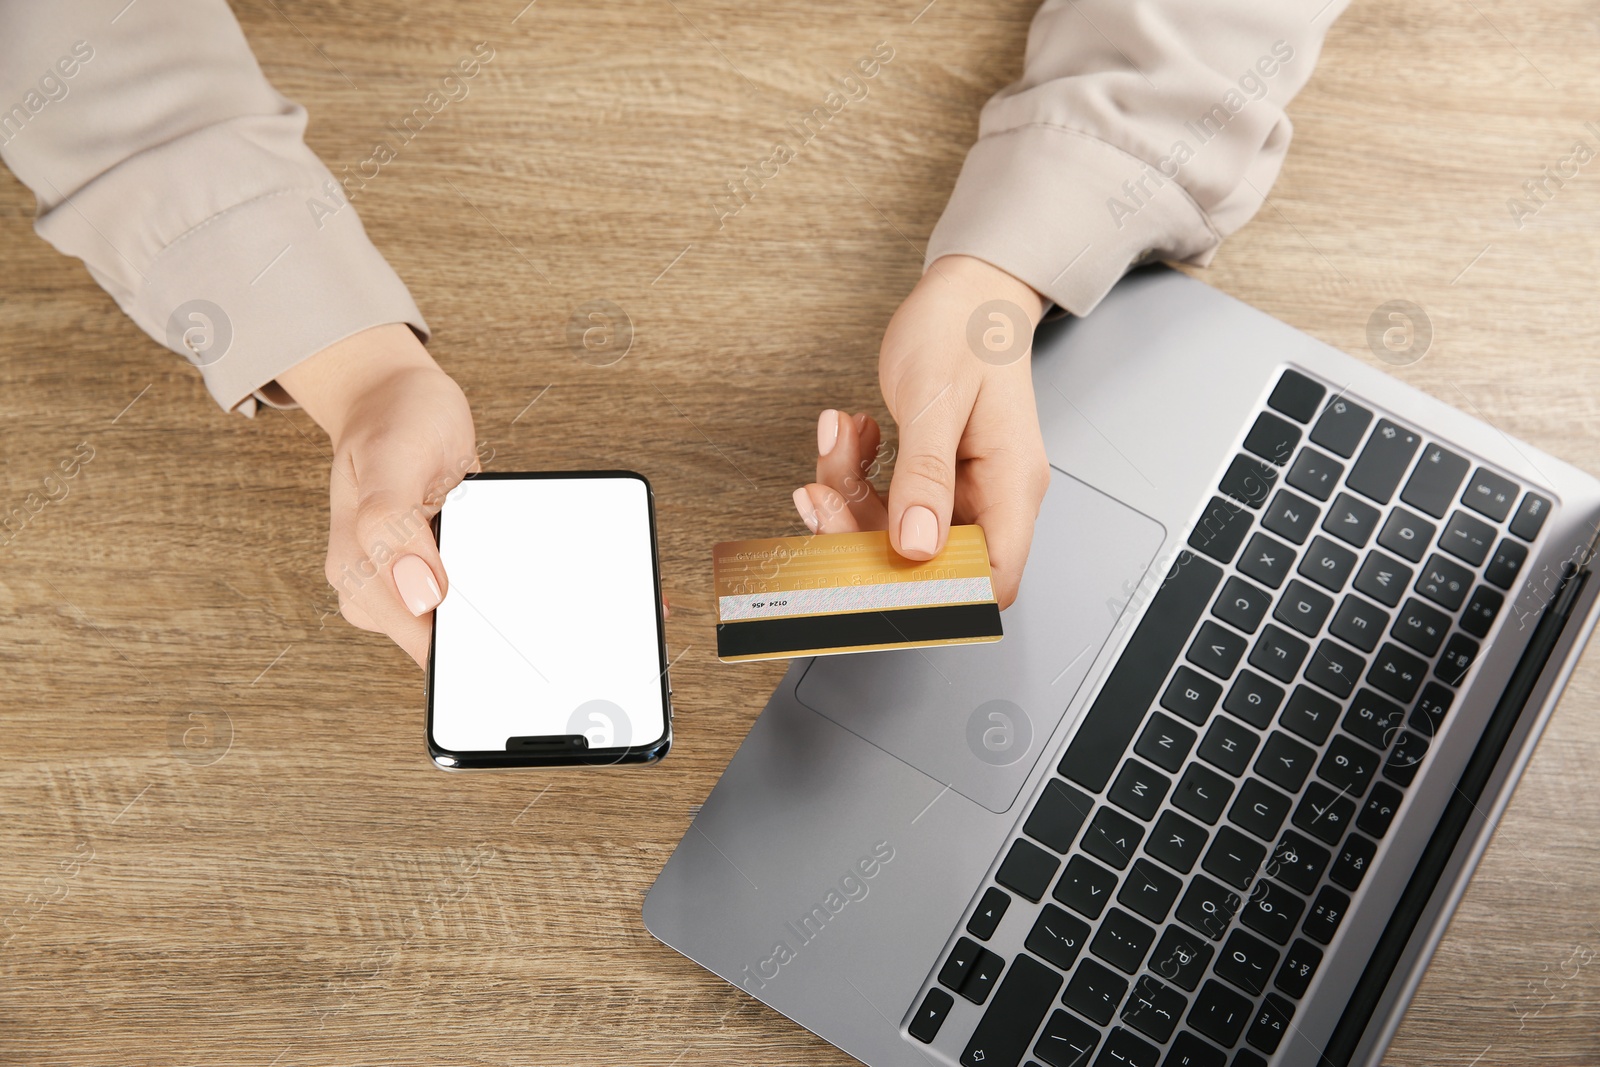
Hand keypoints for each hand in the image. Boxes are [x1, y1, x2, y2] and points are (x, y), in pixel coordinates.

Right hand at [278, 323, 478, 667]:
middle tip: (520, 610)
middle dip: (479, 630)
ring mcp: (403, 577)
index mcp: (355, 566)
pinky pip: (467, 595)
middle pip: (439, 639)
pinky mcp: (432, 567)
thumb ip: (390, 523)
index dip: (462, 645)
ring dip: (487, 610)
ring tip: (505, 569)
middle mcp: (374, 582)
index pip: (417, 636)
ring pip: (455, 622)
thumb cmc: (394, 421)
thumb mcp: (392, 456)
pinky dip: (489, 585)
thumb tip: (419, 594)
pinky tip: (498, 562)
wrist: (398, 399)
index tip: (504, 638)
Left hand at [793, 255, 1048, 607]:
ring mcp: (961, 491)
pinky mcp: (932, 479)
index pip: (989, 579)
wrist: (964, 292)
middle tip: (823, 496)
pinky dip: (856, 476)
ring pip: (895, 534)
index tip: (873, 572)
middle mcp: (991, 497)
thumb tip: (915, 544)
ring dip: (850, 495)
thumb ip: (925, 474)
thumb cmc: (964, 328)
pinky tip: (853, 438)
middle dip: (863, 534)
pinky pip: (885, 502)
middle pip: (929, 564)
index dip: (934, 593)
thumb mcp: (936, 397)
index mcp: (1011, 485)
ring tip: (840, 442)